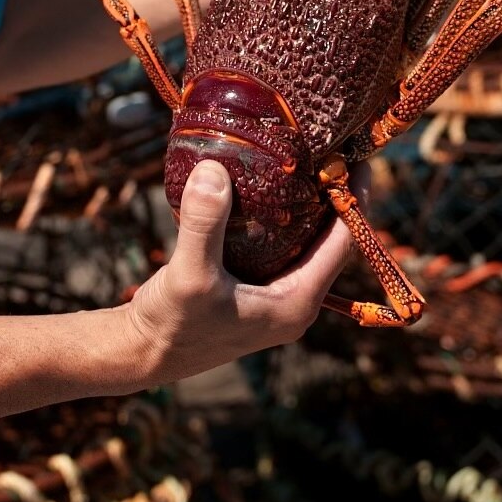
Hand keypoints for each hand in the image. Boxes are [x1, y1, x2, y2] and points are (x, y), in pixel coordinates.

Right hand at [116, 160, 353, 387]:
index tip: (358, 158)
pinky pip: (277, 243)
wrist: (143, 353)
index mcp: (296, 304)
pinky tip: (263, 184)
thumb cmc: (172, 325)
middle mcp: (293, 300)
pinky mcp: (252, 286)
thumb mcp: (189, 275)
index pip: (343, 244)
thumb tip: (215, 170)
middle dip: (331, 195)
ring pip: (302, 240)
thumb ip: (204, 224)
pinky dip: (277, 214)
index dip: (353, 200)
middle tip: (329, 148)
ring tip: (303, 157)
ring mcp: (273, 295)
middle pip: (328, 240)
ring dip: (305, 203)